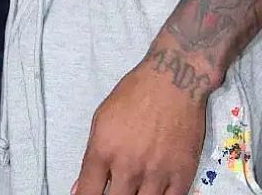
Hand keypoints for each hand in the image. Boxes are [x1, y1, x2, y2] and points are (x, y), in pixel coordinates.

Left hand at [73, 62, 208, 194]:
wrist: (175, 79)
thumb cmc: (136, 93)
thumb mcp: (102, 119)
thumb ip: (91, 158)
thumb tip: (80, 188)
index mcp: (104, 151)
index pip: (88, 194)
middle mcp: (129, 166)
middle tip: (117, 190)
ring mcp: (156, 173)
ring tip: (135, 189)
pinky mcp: (182, 174)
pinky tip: (154, 191)